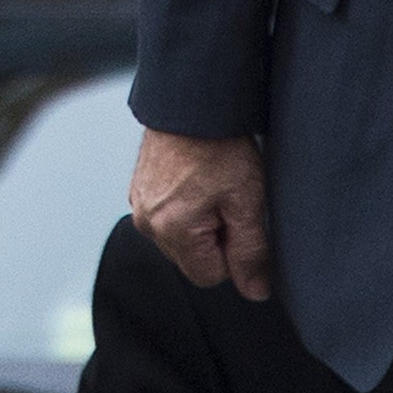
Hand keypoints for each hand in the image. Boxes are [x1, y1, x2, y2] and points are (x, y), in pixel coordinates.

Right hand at [129, 128, 275, 301]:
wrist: (192, 101)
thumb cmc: (221, 147)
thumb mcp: (248, 201)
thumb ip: (251, 252)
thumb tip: (255, 292)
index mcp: (171, 230)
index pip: (211, 276)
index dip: (233, 252)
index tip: (239, 216)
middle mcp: (146, 222)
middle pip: (192, 259)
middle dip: (215, 238)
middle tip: (228, 197)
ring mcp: (138, 204)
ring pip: (180, 238)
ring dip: (200, 222)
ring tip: (212, 184)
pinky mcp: (137, 189)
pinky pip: (166, 216)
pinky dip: (184, 205)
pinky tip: (197, 178)